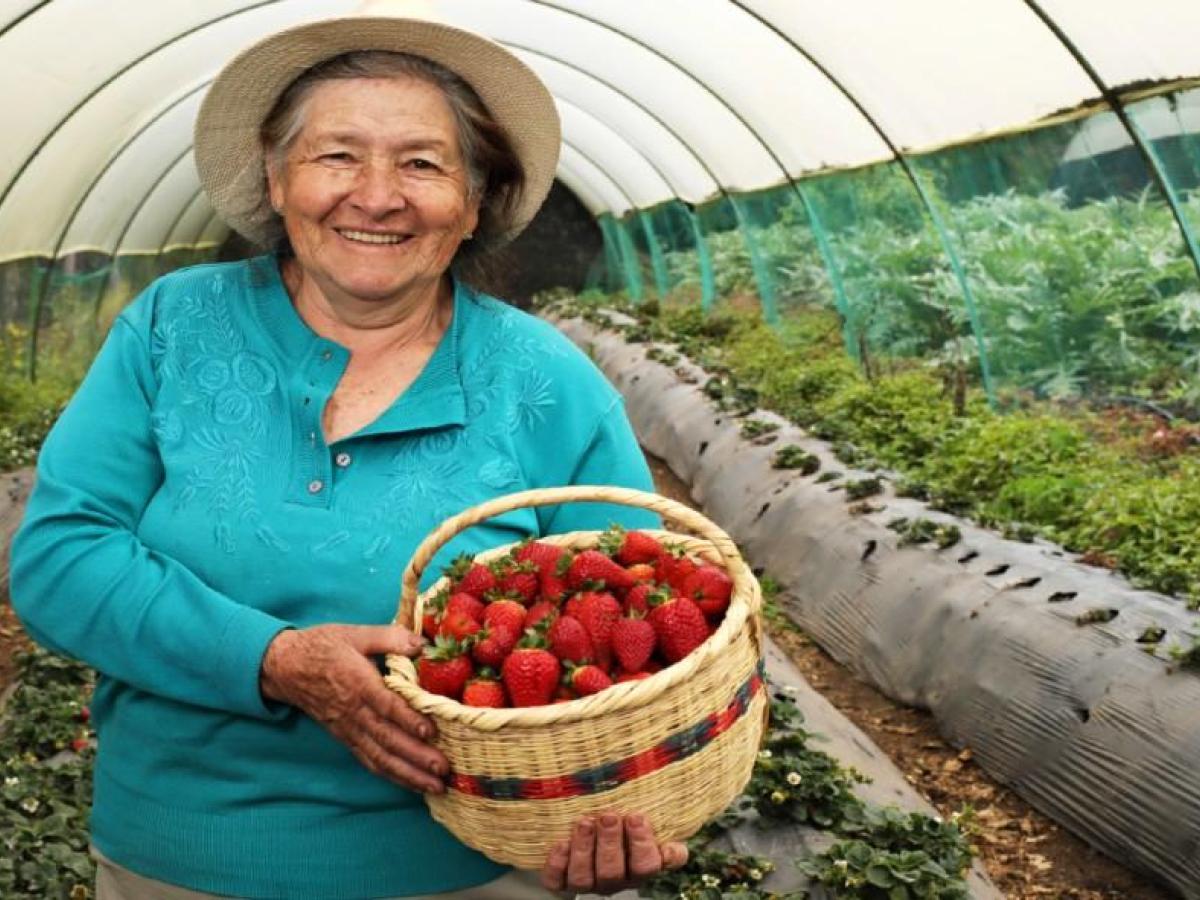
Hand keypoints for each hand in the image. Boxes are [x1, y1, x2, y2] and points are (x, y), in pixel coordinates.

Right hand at [260, 624, 446, 792]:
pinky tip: (411, 784)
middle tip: (443, 770)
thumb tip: (422, 644)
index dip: (408, 719)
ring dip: (408, 774)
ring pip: (380, 757)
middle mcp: (354, 712)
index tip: (431, 731)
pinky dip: (391, 775)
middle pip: (387, 739)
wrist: (285, 667)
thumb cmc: (323, 647)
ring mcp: (348, 729)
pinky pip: (369, 760)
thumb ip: (389, 638)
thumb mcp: (355, 633)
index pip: (386, 706)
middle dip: (416, 757)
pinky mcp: (345, 738)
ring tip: (435, 786)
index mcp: (358, 683)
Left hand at [540, 812, 687, 895]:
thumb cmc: (624, 821)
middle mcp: (615, 879)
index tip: (636, 816)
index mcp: (639, 866)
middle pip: (614, 872)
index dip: (643, 844)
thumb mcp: (643, 817)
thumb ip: (661, 818)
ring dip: (584, 850)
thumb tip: (674, 812)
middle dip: (611, 843)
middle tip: (608, 816)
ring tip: (584, 822)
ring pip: (584, 878)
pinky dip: (558, 864)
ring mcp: (588, 882)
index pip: (648, 864)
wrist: (590, 829)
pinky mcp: (561, 882)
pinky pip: (557, 881)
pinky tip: (561, 843)